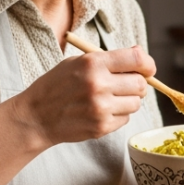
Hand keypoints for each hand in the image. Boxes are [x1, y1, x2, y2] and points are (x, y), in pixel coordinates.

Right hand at [13, 46, 154, 148]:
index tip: (148, 69)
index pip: (137, 59)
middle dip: (137, 84)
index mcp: (93, 63)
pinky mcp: (101, 127)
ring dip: (128, 101)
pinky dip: (118, 115)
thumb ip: (108, 59)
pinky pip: (126, 119)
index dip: (148, 64)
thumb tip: (140, 58)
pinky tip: (101, 111)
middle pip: (141, 84)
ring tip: (109, 99)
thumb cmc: (56, 86)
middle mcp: (99, 85)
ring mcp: (101, 108)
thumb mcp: (77, 62)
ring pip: (136, 103)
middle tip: (125, 85)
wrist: (36, 116)